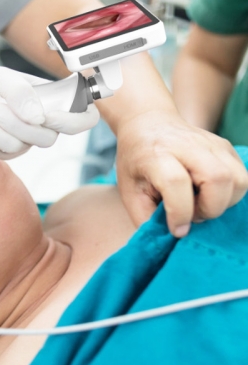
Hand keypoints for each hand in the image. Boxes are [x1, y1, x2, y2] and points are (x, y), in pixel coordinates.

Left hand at [0, 60, 98, 159]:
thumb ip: (18, 90)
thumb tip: (37, 117)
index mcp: (51, 101)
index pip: (83, 118)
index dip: (73, 122)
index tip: (47, 115)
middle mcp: (41, 125)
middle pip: (46, 138)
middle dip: (14, 123)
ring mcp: (23, 141)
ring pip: (17, 147)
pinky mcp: (2, 152)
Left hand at [115, 110, 247, 236]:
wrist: (147, 124)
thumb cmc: (135, 161)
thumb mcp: (128, 190)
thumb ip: (144, 217)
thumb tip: (168, 240)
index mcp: (157, 155)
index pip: (176, 182)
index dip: (180, 212)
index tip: (176, 229)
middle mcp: (187, 145)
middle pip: (218, 179)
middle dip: (209, 208)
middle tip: (191, 213)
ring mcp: (212, 143)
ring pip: (239, 179)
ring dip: (223, 202)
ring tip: (200, 203)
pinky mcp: (226, 147)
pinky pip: (243, 177)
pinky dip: (230, 194)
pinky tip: (207, 193)